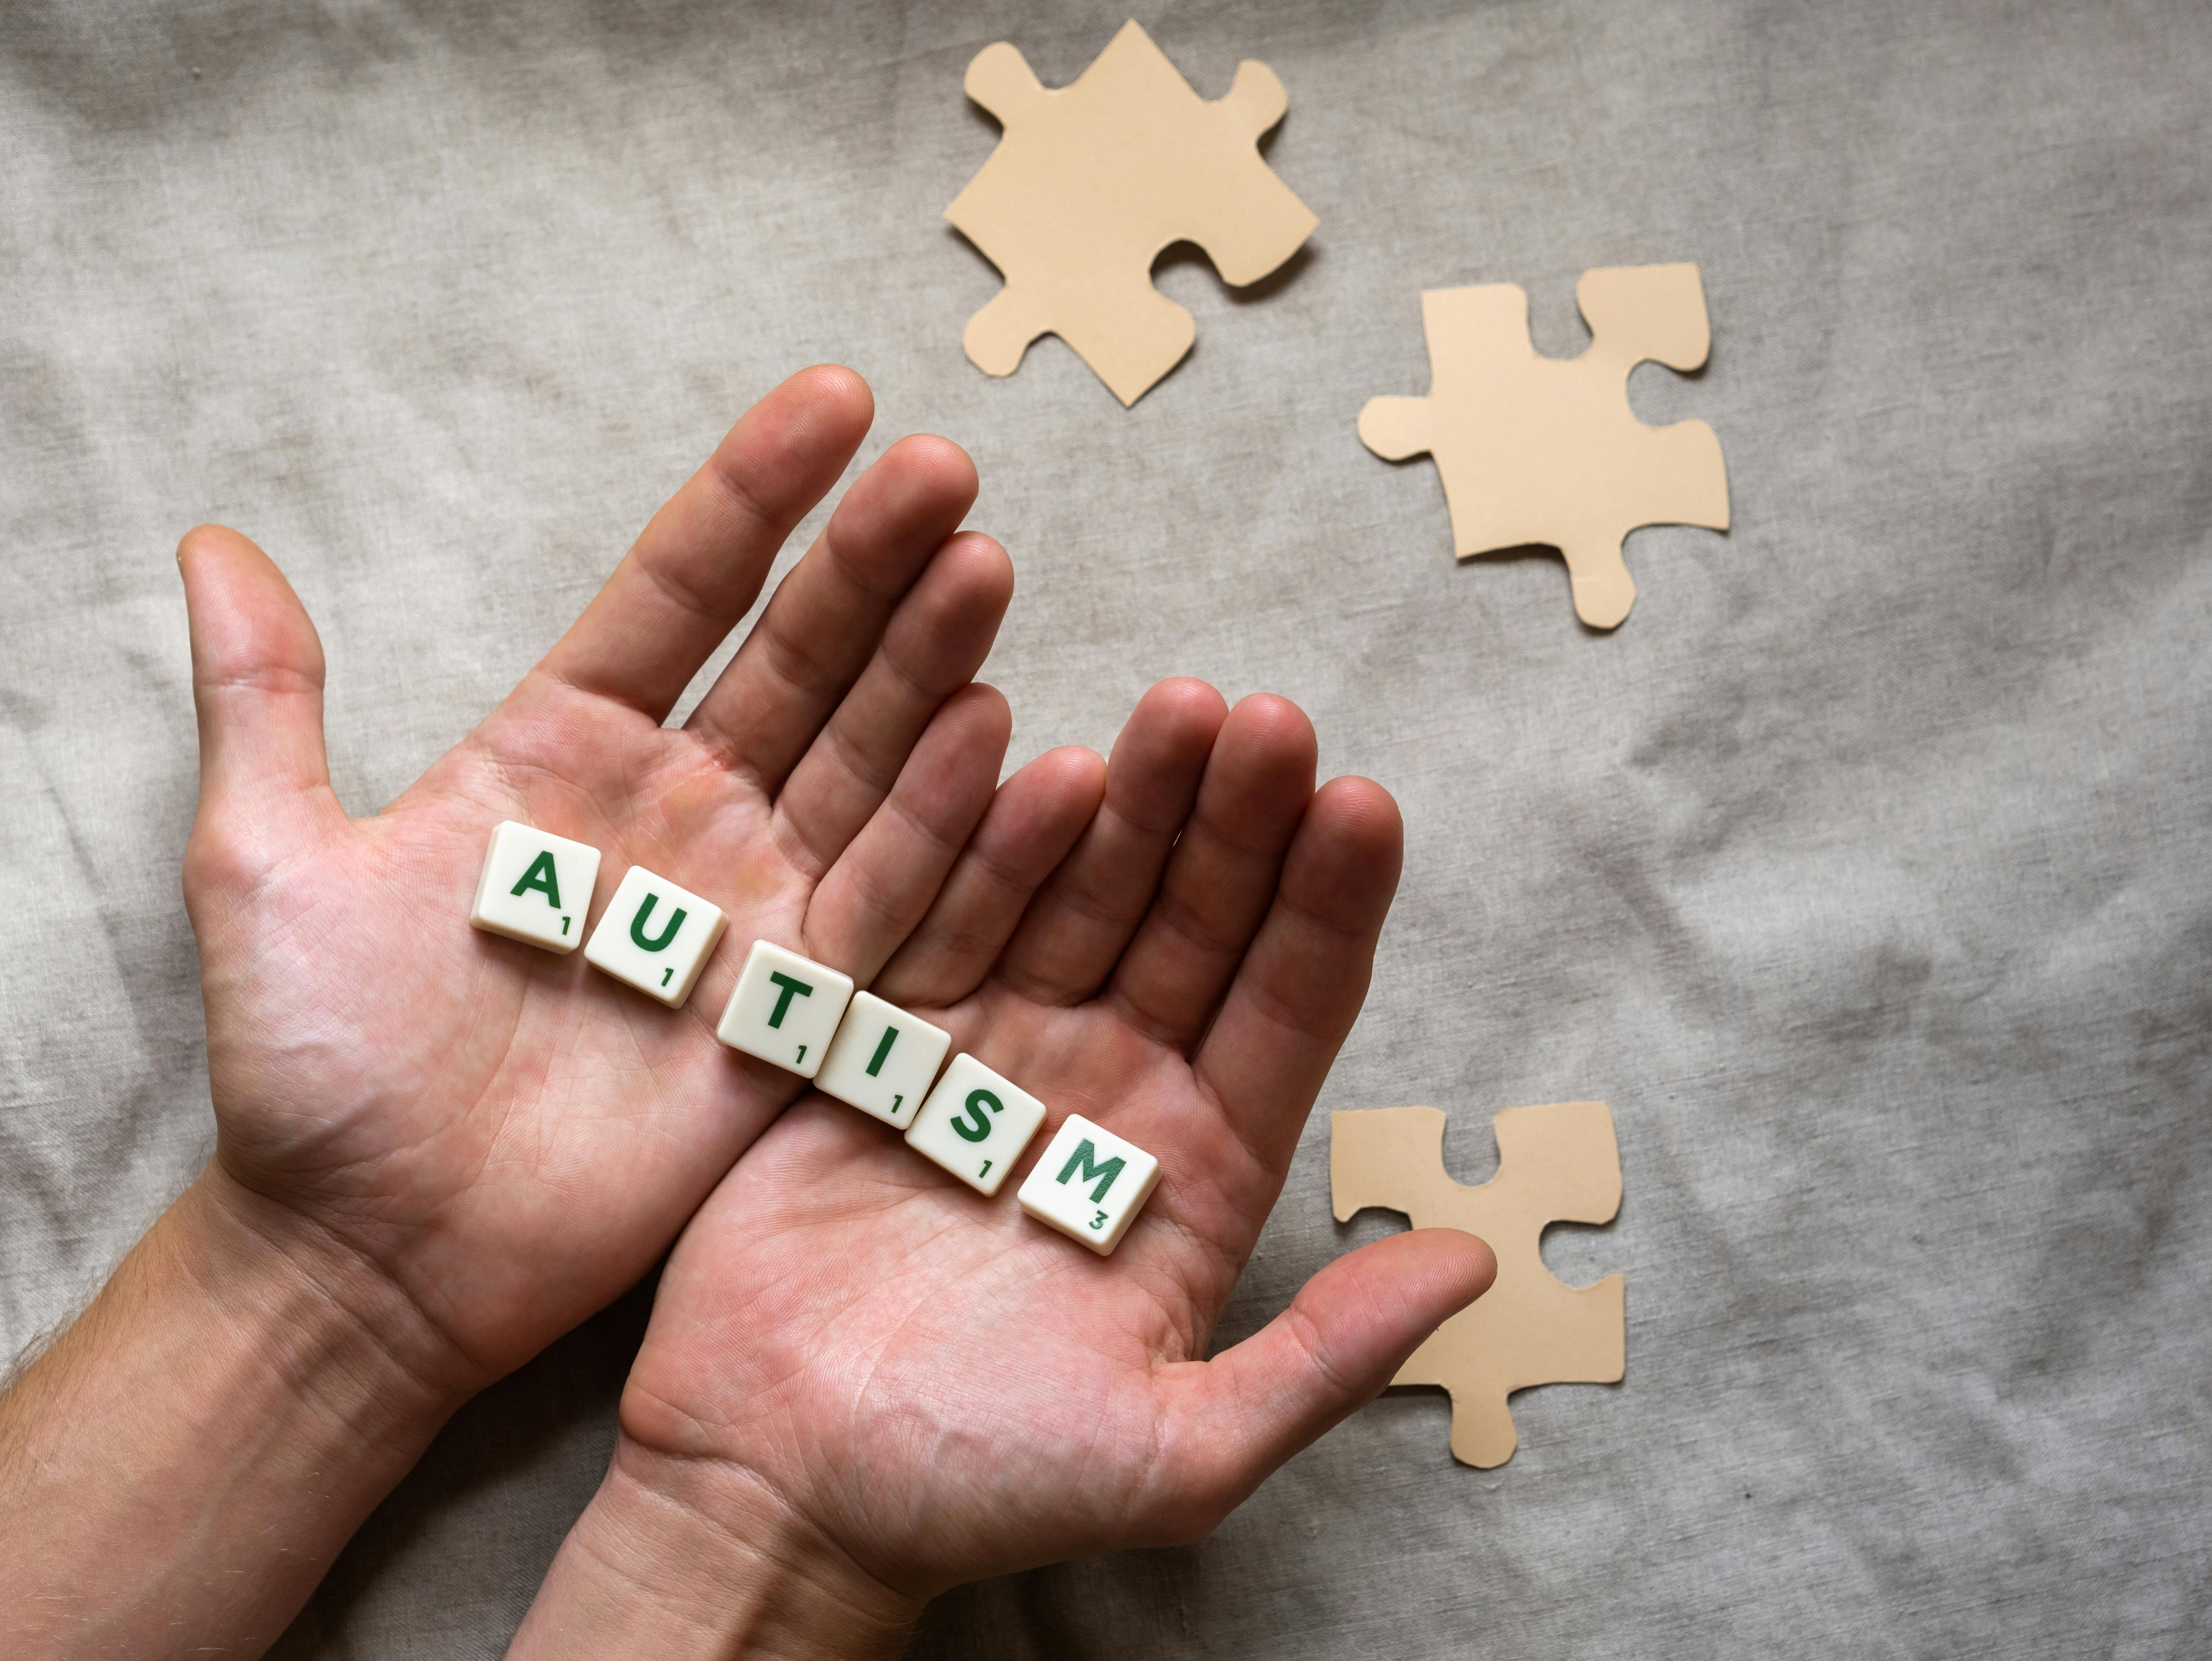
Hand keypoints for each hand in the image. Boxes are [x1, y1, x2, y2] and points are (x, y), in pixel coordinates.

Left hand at [179, 364, 1045, 1393]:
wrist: (369, 1253)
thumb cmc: (311, 1063)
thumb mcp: (263, 861)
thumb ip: (264, 701)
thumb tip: (210, 543)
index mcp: (563, 749)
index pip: (681, 591)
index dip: (757, 497)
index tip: (836, 400)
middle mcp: (677, 808)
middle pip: (797, 659)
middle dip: (871, 564)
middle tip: (943, 470)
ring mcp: (747, 905)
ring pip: (862, 761)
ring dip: (928, 667)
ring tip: (982, 566)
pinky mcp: (795, 1010)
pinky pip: (889, 905)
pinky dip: (946, 829)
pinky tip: (1004, 739)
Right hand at [513, 684, 1495, 1655]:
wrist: (779, 1491)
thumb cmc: (980, 1487)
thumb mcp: (1178, 1453)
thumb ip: (1326, 1358)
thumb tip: (1474, 1266)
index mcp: (1198, 1168)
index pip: (1288, 1008)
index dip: (1327, 908)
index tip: (1363, 804)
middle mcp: (1110, 1091)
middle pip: (1193, 926)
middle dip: (1236, 824)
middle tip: (1268, 721)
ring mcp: (996, 1052)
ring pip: (1080, 900)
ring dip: (1129, 807)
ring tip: (1174, 712)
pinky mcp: (884, 1039)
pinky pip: (942, 921)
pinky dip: (982, 848)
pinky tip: (1029, 763)